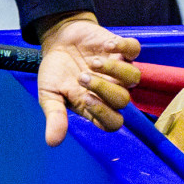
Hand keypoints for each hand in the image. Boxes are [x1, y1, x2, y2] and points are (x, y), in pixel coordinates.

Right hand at [36, 13, 140, 145]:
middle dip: (103, 88)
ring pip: (135, 76)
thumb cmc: (55, 72)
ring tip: (92, 62)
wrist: (58, 41)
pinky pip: (134, 49)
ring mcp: (120, 69)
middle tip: (81, 77)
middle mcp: (112, 89)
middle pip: (123, 99)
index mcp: (95, 105)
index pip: (113, 122)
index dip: (104, 115)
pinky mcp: (122, 49)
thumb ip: (55, 116)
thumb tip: (53, 142)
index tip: (85, 99)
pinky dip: (123, 46)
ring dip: (114, 69)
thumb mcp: (49, 95)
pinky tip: (105, 46)